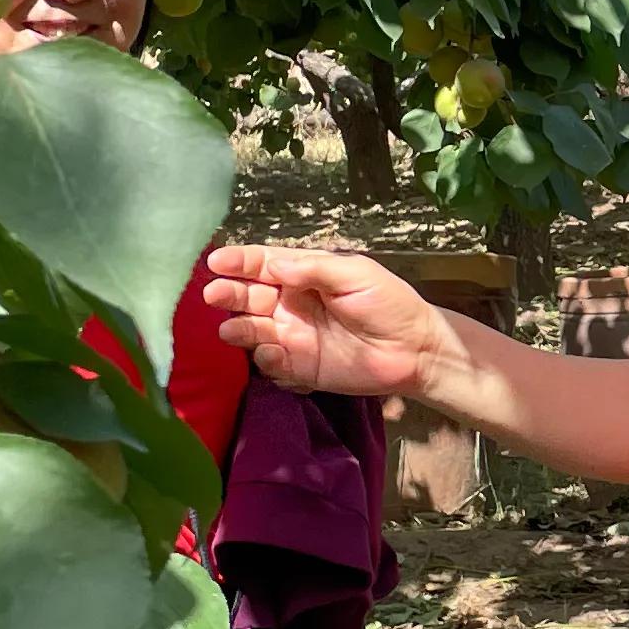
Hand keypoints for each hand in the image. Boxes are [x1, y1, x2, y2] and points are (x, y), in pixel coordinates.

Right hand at [203, 245, 453, 400]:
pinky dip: (265, 358)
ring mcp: (293, 337)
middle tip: (214, 294)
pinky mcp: (300, 367)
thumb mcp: (355, 274)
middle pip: (249, 297)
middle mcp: (291, 304)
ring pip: (252, 330)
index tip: (215, 261)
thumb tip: (272, 264)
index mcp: (303, 275)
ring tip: (233, 329)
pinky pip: (271, 363)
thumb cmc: (389, 303)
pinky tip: (272, 351)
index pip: (262, 265)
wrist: (414, 349)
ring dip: (239, 328)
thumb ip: (313, 268)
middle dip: (229, 294)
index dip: (238, 262)